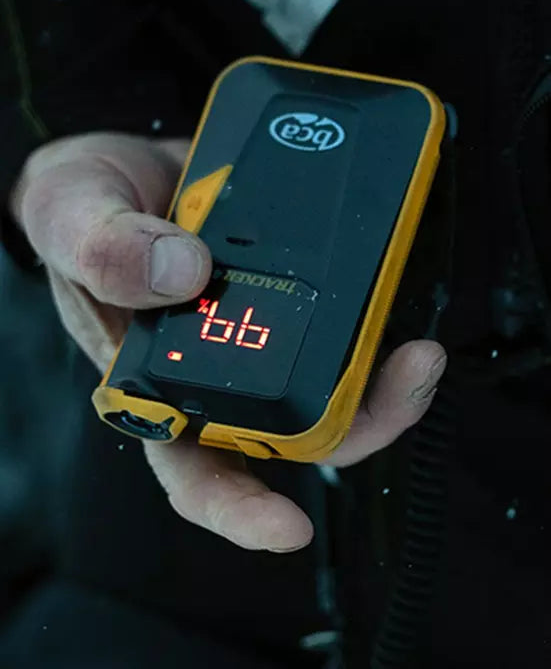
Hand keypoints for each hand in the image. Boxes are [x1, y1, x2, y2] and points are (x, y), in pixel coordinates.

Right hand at [11, 133, 445, 552]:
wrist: (121, 160)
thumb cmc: (80, 206)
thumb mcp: (71, 218)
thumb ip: (105, 249)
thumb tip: (182, 275)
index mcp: (151, 385)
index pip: (196, 471)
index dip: (239, 509)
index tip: (288, 528)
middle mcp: (213, 372)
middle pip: (292, 436)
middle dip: (356, 427)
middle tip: (405, 380)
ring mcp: (256, 332)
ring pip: (328, 385)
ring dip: (380, 380)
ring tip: (417, 351)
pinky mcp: (285, 288)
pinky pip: (336, 318)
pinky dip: (371, 317)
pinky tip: (391, 294)